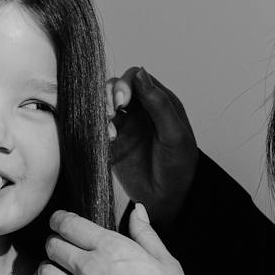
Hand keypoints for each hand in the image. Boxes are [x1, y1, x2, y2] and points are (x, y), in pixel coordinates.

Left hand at [35, 206, 192, 274]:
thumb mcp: (165, 262)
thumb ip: (146, 234)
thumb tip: (137, 211)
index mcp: (111, 248)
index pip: (70, 225)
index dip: (60, 220)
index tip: (58, 221)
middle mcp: (89, 268)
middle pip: (53, 246)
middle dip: (54, 243)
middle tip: (60, 246)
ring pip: (45, 273)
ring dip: (47, 268)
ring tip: (53, 269)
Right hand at [107, 67, 197, 224]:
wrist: (165, 200)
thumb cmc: (177, 168)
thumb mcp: (174, 135)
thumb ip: (159, 103)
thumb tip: (140, 73)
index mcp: (159, 102)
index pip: (136, 78)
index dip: (126, 84)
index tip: (123, 101)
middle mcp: (140, 109)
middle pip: (115, 87)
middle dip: (109, 97)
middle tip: (111, 115)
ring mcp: (124, 124)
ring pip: (103, 104)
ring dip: (101, 112)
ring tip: (109, 132)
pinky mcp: (111, 140)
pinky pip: (96, 125)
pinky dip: (96, 128)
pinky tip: (107, 140)